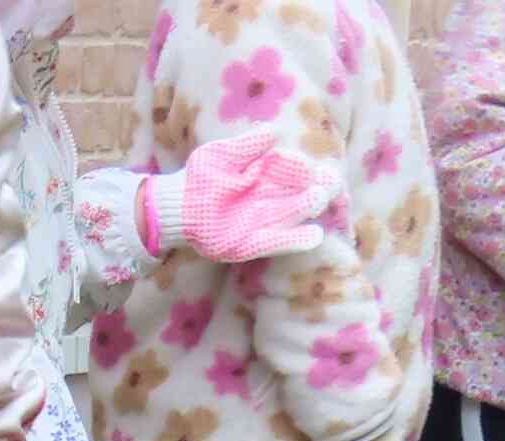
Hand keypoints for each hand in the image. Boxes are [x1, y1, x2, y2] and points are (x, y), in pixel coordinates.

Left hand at [150, 134, 329, 263]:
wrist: (175, 206)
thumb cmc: (200, 177)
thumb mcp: (221, 155)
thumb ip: (246, 145)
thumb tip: (273, 131)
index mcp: (264, 173)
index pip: (288, 168)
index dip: (302, 169)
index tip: (317, 168)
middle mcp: (267, 198)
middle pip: (295, 193)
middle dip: (313, 188)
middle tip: (330, 184)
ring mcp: (258, 222)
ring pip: (287, 216)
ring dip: (304, 209)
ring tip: (320, 200)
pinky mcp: (246, 244)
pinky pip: (273, 242)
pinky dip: (292, 239)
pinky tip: (314, 236)